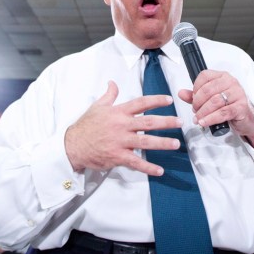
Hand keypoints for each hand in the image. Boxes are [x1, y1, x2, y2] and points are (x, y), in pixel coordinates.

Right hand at [65, 81, 183, 175]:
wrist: (72, 145)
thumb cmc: (85, 126)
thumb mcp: (97, 106)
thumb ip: (109, 95)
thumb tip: (113, 82)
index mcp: (118, 112)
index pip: (141, 103)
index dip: (156, 100)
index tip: (169, 100)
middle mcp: (121, 125)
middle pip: (148, 122)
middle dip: (166, 122)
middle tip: (180, 122)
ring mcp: (120, 141)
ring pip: (145, 142)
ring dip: (162, 143)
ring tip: (175, 144)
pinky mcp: (117, 156)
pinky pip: (135, 162)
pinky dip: (148, 167)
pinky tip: (159, 170)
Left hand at [178, 70, 253, 148]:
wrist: (247, 118)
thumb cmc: (229, 106)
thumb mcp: (211, 99)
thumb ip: (196, 96)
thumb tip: (181, 93)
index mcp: (222, 76)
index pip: (205, 76)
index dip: (195, 88)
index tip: (193, 98)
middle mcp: (231, 82)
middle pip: (208, 90)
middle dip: (197, 102)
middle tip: (195, 111)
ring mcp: (238, 94)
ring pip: (214, 102)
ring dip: (203, 112)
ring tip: (198, 119)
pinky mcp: (241, 107)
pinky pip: (223, 112)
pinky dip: (211, 118)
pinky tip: (204, 122)